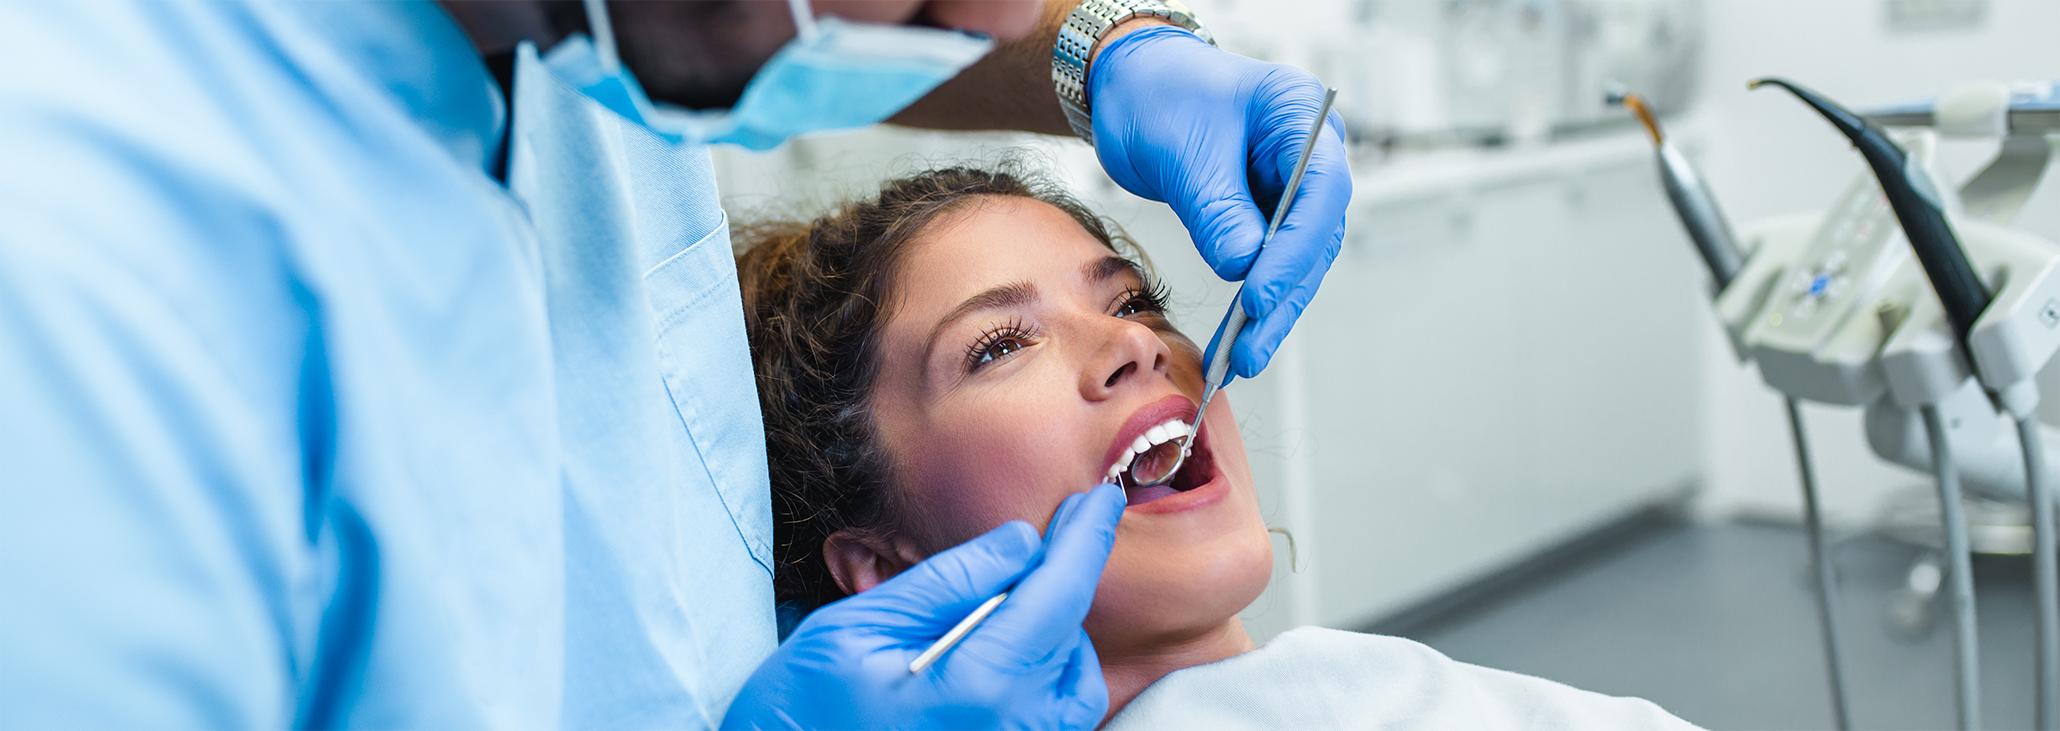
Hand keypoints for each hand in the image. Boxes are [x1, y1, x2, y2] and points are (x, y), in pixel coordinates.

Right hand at [721, 484, 1126, 730]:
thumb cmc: (805, 708)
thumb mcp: (861, 626)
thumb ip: (950, 581)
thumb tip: (1021, 543)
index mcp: (979, 686)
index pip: (1058, 595)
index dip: (1084, 540)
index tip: (1100, 503)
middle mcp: (1013, 728)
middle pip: (1066, 634)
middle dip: (1045, 588)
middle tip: (999, 567)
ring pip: (1072, 680)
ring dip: (1046, 639)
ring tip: (981, 626)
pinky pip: (1054, 717)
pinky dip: (1041, 680)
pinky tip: (992, 664)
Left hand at [1088, 26, 1350, 377]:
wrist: (1131, 86)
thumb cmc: (1156, 94)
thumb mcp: (1181, 151)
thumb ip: (1216, 208)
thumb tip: (1243, 269)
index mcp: (1300, 115)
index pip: (1321, 190)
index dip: (1294, 250)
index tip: (1260, 295)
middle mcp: (1309, 152)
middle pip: (1315, 235)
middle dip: (1283, 296)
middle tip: (1250, 347)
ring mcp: (1291, 185)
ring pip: (1296, 260)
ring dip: (1270, 312)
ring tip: (1241, 359)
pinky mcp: (1266, 213)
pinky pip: (1268, 263)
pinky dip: (1253, 303)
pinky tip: (1236, 341)